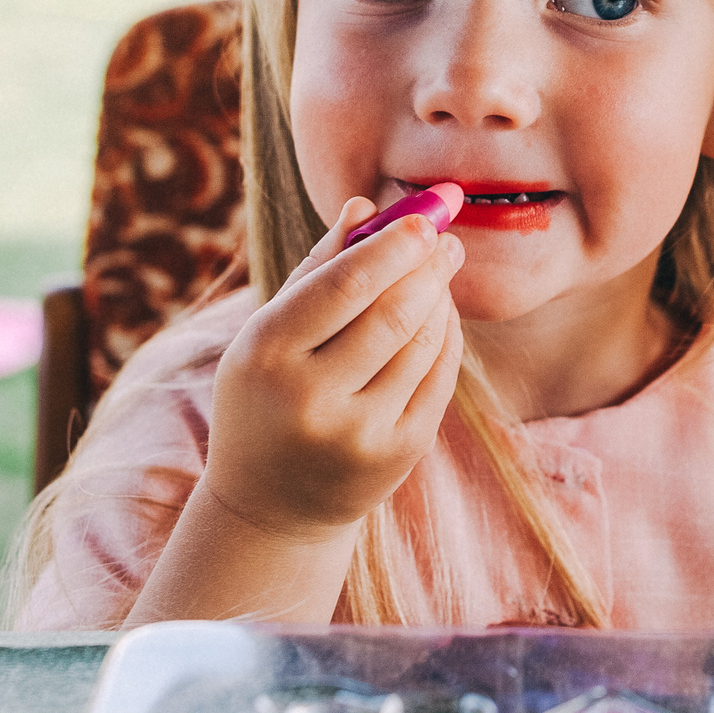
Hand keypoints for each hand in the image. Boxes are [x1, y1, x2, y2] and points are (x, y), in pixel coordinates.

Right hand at [203, 196, 465, 541]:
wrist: (271, 507)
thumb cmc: (267, 398)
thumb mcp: (268, 334)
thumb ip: (317, 269)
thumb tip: (367, 205)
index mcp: (266, 354)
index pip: (344, 285)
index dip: (393, 245)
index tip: (425, 217)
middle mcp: (310, 398)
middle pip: (392, 312)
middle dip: (428, 267)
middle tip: (447, 238)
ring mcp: (358, 432)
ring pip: (422, 343)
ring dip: (440, 298)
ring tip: (441, 270)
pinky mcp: (397, 454)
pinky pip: (438, 377)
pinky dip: (446, 337)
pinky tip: (442, 315)